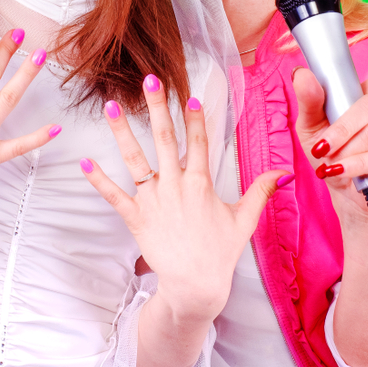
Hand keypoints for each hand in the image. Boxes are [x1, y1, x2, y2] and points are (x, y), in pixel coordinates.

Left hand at [82, 75, 287, 323]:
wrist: (195, 286)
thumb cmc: (219, 253)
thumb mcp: (244, 220)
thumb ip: (260, 192)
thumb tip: (283, 172)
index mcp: (201, 183)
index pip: (198, 141)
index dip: (194, 117)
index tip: (189, 94)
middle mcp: (175, 186)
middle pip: (165, 138)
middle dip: (156, 107)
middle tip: (149, 80)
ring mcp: (153, 200)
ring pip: (135, 159)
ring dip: (121, 131)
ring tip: (110, 105)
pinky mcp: (136, 217)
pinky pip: (114, 195)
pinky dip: (98, 179)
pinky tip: (84, 161)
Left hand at [294, 22, 367, 222]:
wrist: (342, 192)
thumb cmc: (330, 153)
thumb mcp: (312, 125)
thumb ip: (310, 100)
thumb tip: (302, 74)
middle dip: (343, 127)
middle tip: (321, 147)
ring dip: (346, 151)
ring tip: (330, 164)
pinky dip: (355, 164)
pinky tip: (342, 172)